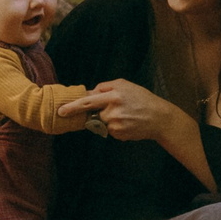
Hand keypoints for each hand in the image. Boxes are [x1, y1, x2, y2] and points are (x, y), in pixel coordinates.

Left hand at [58, 78, 183, 143]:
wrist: (159, 118)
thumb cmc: (142, 98)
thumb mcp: (125, 85)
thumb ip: (105, 86)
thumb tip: (90, 93)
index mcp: (113, 96)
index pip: (87, 102)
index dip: (72, 107)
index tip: (61, 111)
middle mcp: (112, 111)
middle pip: (94, 114)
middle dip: (95, 113)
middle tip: (97, 110)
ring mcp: (115, 125)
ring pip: (102, 122)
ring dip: (109, 119)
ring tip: (126, 115)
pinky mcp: (119, 135)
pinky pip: (110, 130)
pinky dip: (116, 127)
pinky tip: (128, 122)